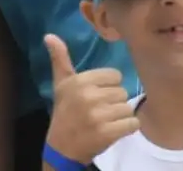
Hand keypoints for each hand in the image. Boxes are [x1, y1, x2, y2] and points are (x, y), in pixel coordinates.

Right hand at [43, 34, 138, 163]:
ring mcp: (99, 115)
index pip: (115, 76)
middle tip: (100, 111)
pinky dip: (128, 128)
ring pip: (128, 108)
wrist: (62, 146)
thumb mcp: (60, 84)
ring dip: (121, 116)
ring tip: (107, 121)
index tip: (97, 95)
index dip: (109, 86)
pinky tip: (115, 130)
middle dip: (114, 102)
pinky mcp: (108, 132)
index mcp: (80, 81)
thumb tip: (49, 35)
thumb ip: (60, 59)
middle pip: (122, 92)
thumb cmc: (64, 112)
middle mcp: (89, 96)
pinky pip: (133, 123)